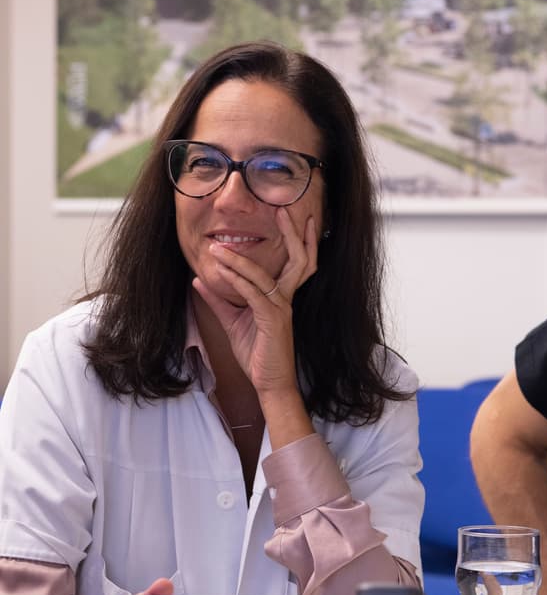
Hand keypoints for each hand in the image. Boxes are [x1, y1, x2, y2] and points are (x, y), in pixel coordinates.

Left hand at [192, 210, 317, 394]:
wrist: (269, 384)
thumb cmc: (258, 354)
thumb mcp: (233, 322)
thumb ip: (219, 299)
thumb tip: (199, 280)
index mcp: (282, 297)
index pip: (297, 262)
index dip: (299, 239)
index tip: (293, 216)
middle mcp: (286, 298)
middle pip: (298, 259)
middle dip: (292, 234)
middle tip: (284, 210)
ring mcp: (281, 309)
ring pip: (263, 275)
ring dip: (238, 259)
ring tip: (217, 247)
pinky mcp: (272, 320)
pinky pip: (253, 294)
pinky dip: (236, 280)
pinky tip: (221, 272)